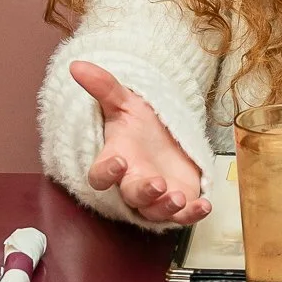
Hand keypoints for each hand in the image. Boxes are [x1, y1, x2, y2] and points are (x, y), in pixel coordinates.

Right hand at [69, 59, 210, 224]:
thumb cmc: (142, 125)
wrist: (168, 137)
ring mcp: (156, 197)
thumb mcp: (126, 102)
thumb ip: (104, 87)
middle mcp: (133, 182)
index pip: (101, 175)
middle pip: (132, 196)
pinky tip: (204, 205)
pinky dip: (193, 214)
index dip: (107, 172)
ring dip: (166, 207)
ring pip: (155, 211)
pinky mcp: (179, 202)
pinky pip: (182, 216)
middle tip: (157, 184)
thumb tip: (76, 65)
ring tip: (179, 197)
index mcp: (117, 160)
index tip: (119, 161)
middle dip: (144, 193)